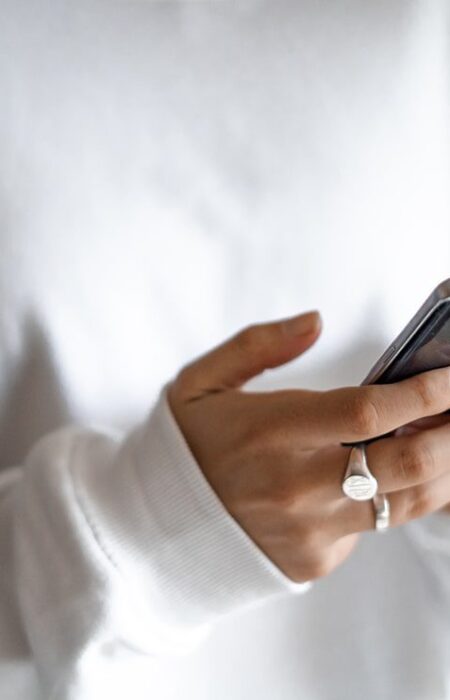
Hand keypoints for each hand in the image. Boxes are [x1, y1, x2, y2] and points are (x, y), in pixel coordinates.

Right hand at [168, 311, 449, 581]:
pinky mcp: (316, 560)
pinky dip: (393, 497)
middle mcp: (297, 487)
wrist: (156, 529)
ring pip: (405, 502)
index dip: (421, 392)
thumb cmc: (186, 448)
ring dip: (443, 467)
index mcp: (269, 433)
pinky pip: (373, 527)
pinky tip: (400, 473)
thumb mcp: (202, 382)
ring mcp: (310, 531)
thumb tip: (315, 320)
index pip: (366, 412)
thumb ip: (259, 344)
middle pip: (404, 461)